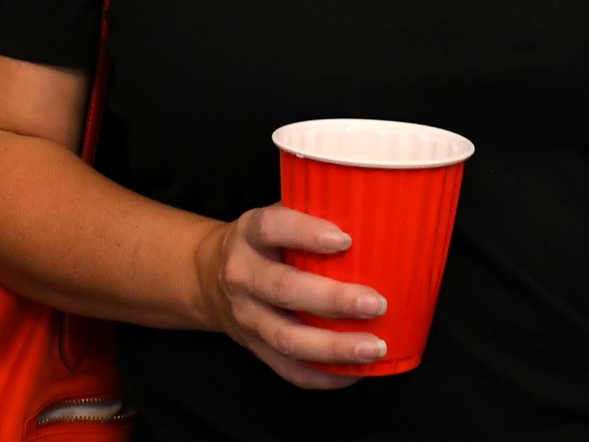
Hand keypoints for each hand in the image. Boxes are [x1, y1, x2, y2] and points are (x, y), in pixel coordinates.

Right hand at [193, 204, 387, 389]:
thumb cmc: (264, 243)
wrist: (208, 279)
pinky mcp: (254, 347)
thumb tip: (379, 213)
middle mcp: (243, 275)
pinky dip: (322, 376)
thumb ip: (312, 213)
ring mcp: (247, 316)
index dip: (306, 233)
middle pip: (285, 289)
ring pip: (288, 338)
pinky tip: (354, 373)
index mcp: (250, 234)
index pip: (272, 228)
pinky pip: (288, 369)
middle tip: (377, 303)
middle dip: (334, 300)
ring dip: (334, 347)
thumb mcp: (275, 216)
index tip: (345, 239)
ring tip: (375, 347)